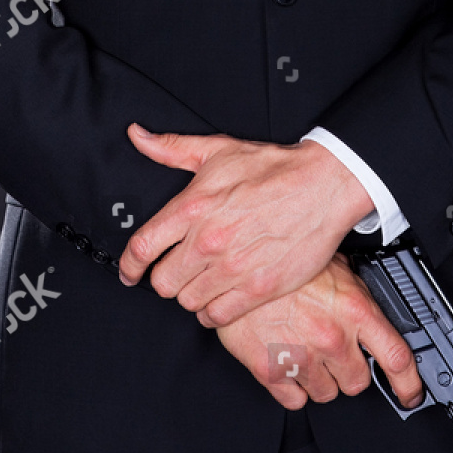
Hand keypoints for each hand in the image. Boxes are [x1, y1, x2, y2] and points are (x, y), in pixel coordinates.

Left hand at [118, 126, 374, 324]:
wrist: (324, 185)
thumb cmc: (274, 168)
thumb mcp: (218, 150)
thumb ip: (171, 148)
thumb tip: (137, 136)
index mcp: (194, 207)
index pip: (142, 248)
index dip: (129, 266)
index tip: (129, 273)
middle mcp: (209, 241)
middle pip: (163, 283)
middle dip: (167, 277)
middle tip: (180, 269)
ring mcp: (234, 268)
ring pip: (188, 302)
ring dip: (192, 294)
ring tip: (204, 280)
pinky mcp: (259, 289)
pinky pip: (218, 317)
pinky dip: (215, 311)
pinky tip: (221, 295)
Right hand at [214, 253, 423, 411]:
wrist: (235, 264)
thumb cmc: (281, 260)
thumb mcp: (332, 266)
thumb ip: (355, 295)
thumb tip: (372, 309)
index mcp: (353, 310)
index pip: (396, 358)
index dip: (409, 383)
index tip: (411, 394)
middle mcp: (331, 339)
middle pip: (358, 382)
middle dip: (350, 370)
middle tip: (335, 351)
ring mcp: (302, 358)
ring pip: (326, 394)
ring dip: (319, 378)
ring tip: (305, 348)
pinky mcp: (271, 372)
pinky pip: (294, 400)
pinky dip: (292, 387)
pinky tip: (287, 361)